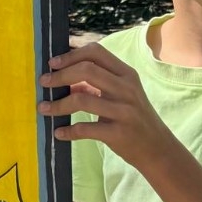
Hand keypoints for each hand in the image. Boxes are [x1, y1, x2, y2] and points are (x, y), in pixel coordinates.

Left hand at [38, 45, 179, 172]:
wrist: (158, 149)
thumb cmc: (134, 117)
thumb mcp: (122, 94)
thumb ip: (98, 82)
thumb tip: (64, 75)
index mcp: (127, 74)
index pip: (96, 53)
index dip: (71, 55)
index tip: (53, 63)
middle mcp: (127, 89)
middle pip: (87, 70)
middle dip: (60, 76)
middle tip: (43, 82)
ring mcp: (124, 111)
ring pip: (82, 100)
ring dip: (58, 105)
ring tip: (43, 108)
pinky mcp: (119, 133)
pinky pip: (85, 129)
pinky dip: (68, 131)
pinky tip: (58, 133)